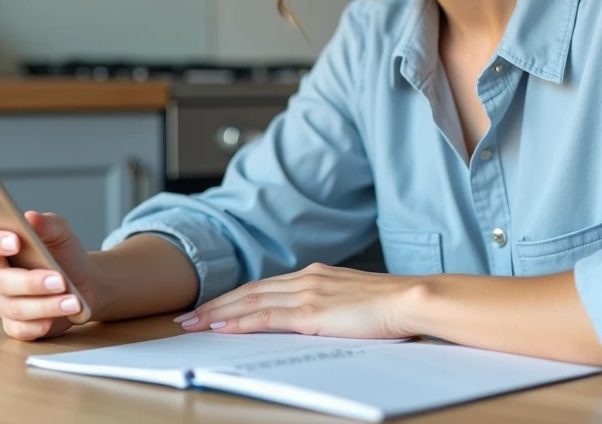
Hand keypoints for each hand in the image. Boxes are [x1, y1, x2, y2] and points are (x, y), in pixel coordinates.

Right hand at [0, 210, 98, 340]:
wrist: (83, 281)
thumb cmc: (64, 254)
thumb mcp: (61, 233)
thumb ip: (47, 223)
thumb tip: (31, 217)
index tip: (15, 241)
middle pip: (0, 281)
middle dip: (31, 282)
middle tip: (59, 280)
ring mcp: (1, 303)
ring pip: (14, 307)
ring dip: (46, 305)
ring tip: (73, 301)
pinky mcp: (14, 325)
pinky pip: (20, 329)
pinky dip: (40, 324)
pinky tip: (57, 318)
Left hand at [176, 263, 424, 338]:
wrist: (413, 299)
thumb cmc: (393, 306)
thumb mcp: (355, 302)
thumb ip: (333, 307)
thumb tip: (321, 321)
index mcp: (318, 275)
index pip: (266, 286)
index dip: (237, 297)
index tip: (214, 306)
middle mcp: (307, 278)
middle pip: (250, 291)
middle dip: (216, 303)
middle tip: (188, 316)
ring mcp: (308, 293)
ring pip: (251, 301)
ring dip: (218, 312)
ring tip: (193, 324)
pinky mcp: (312, 313)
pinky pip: (266, 317)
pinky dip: (240, 321)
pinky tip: (221, 327)